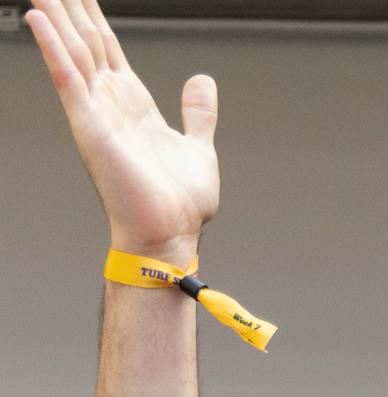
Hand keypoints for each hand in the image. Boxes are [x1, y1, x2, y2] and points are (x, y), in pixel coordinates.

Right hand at [27, 0, 219, 263]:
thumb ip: (198, 112)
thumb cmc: (179, 204)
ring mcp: (96, 113)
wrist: (171, 235)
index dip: (95, 19)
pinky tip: (38, 20)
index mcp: (133, 105)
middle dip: (71, 10)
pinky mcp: (90, 126)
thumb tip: (201, 80)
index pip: (108, 51)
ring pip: (72, 52)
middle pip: (86, 43)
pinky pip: (68, 78)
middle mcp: (110, 105)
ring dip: (56, 19)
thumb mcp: (197, 145)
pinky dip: (53, 48)